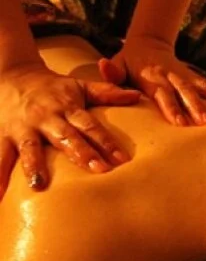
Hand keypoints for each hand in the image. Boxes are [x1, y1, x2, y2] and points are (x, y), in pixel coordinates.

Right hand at [0, 62, 140, 198]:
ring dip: (34, 165)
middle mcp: (47, 117)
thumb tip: (137, 96)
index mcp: (68, 107)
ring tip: (39, 186)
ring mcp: (23, 127)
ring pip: (29, 147)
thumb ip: (107, 92)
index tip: (122, 160)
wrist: (11, 75)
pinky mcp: (2, 135)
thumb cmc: (53, 87)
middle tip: (99, 171)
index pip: (90, 126)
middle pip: (66, 137)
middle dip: (82, 154)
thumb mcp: (79, 85)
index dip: (106, 142)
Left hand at [98, 36, 205, 125]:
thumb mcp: (118, 64)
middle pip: (187, 91)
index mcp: (153, 76)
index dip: (172, 107)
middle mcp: (173, 75)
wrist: (148, 43)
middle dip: (197, 107)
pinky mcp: (196, 78)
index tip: (180, 123)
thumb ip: (113, 71)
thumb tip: (103, 66)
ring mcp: (187, 76)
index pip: (163, 93)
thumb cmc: (130, 61)